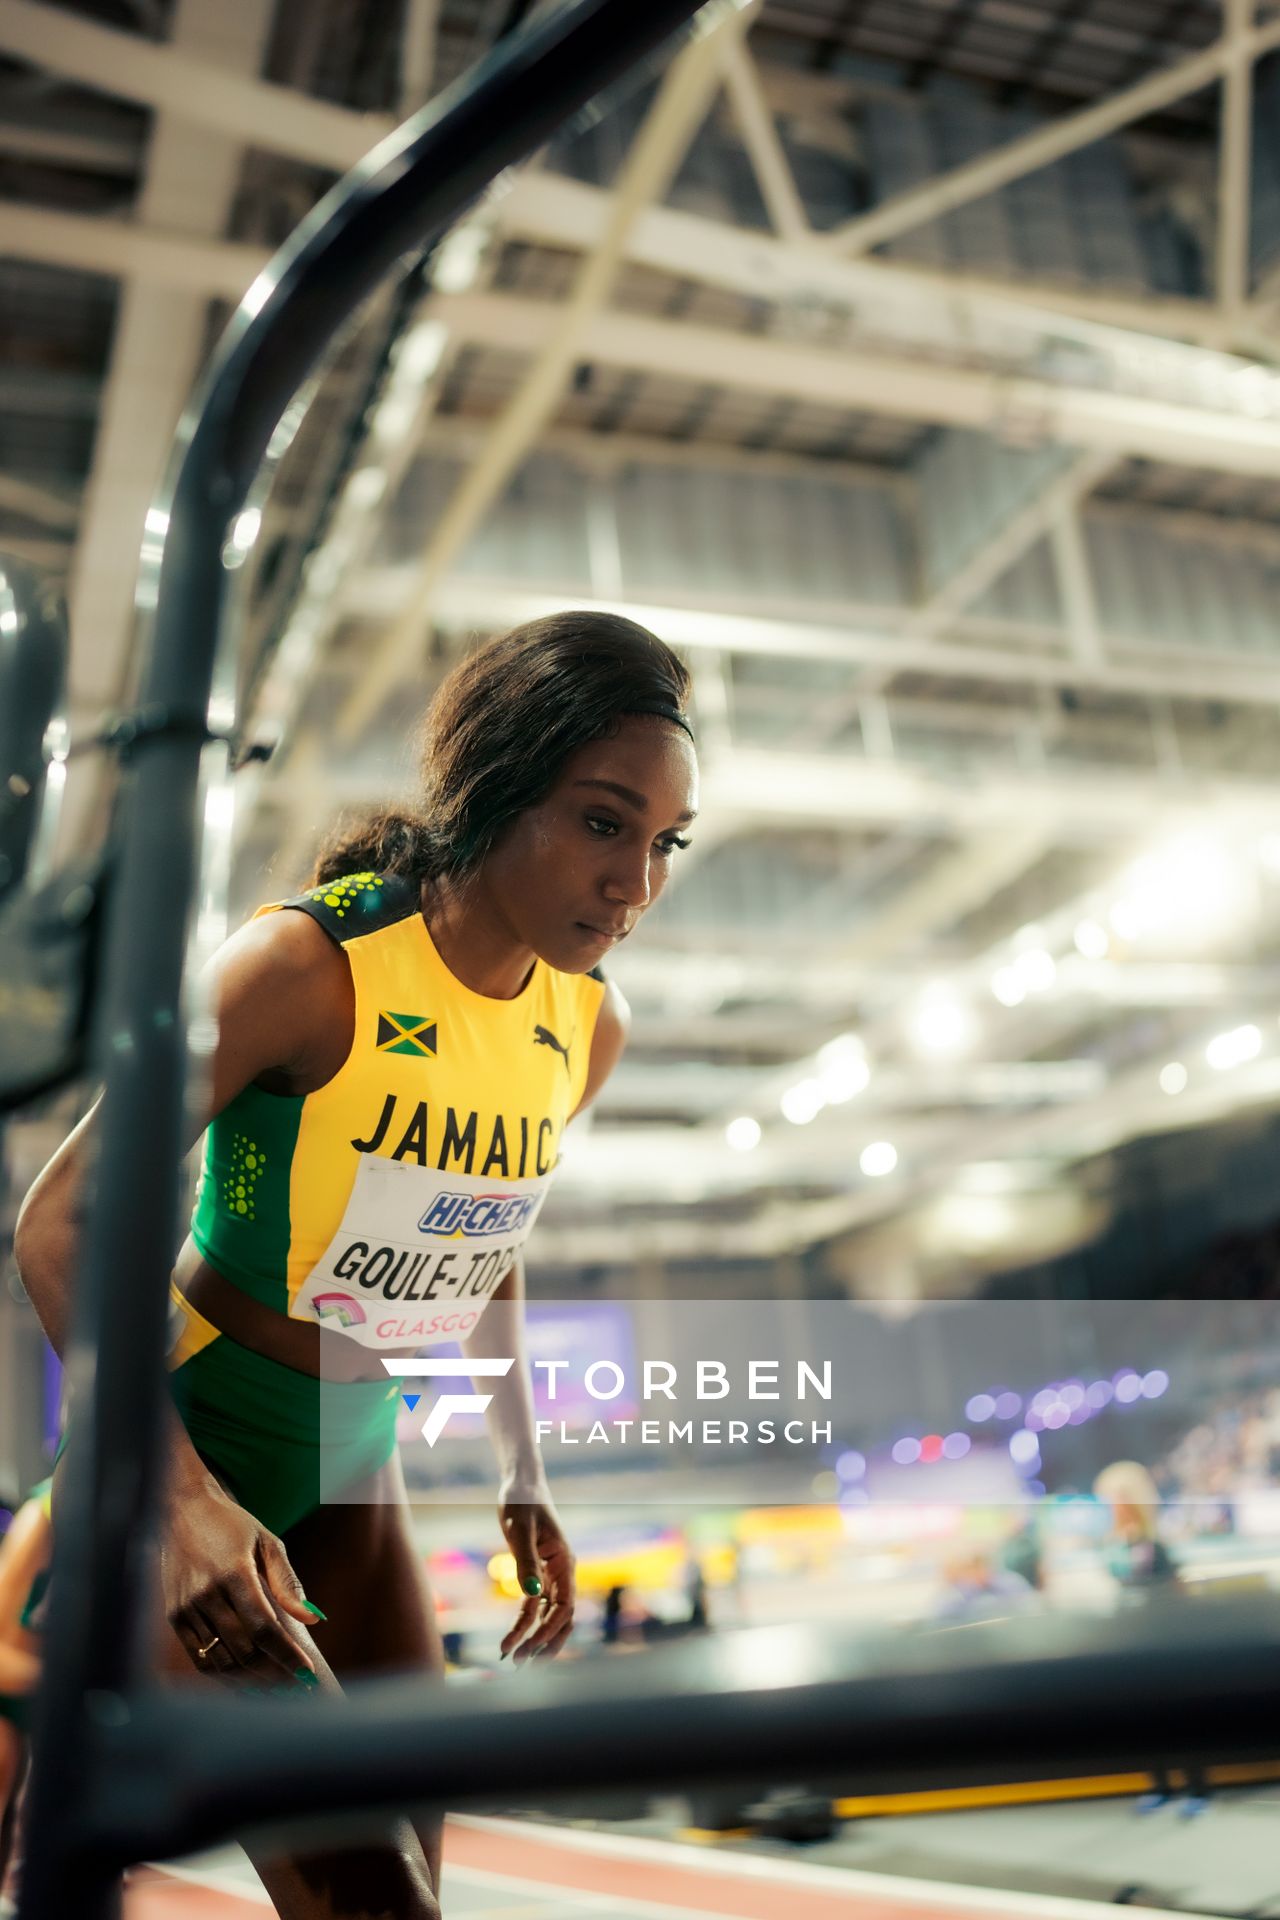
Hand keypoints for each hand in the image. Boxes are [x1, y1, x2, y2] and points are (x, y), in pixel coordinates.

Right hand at [161, 1483, 320, 1688]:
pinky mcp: (174, 1616)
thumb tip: (314, 1619)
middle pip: (244, 1649)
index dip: (286, 1655)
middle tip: (294, 1685)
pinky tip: (244, 1676)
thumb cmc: (232, 1525)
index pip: (264, 1628)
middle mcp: (206, 1593)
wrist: (183, 1510)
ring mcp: (186, 1607)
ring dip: (250, 1677)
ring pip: (221, 1658)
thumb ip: (288, 1583)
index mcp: (234, 1572)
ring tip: (274, 1686)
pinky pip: (199, 1657)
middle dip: (272, 1671)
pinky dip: (223, 1672)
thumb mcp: (267, 1543)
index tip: (306, 1673)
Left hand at [497, 1487, 574, 1664]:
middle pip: (562, 1618)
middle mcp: (563, 1572)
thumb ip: (525, 1562)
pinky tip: (511, 1640)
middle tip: (521, 1664)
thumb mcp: (519, 1531)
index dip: (549, 1630)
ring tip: (515, 1661)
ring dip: (535, 1639)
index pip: (564, 1606)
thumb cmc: (522, 1503)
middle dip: (544, 1643)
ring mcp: (552, 1576)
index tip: (529, 1645)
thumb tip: (531, 1595)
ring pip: (550, 1617)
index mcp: (565, 1561)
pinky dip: (525, 1625)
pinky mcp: (539, 1575)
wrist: (520, 1487)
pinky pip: (536, 1608)